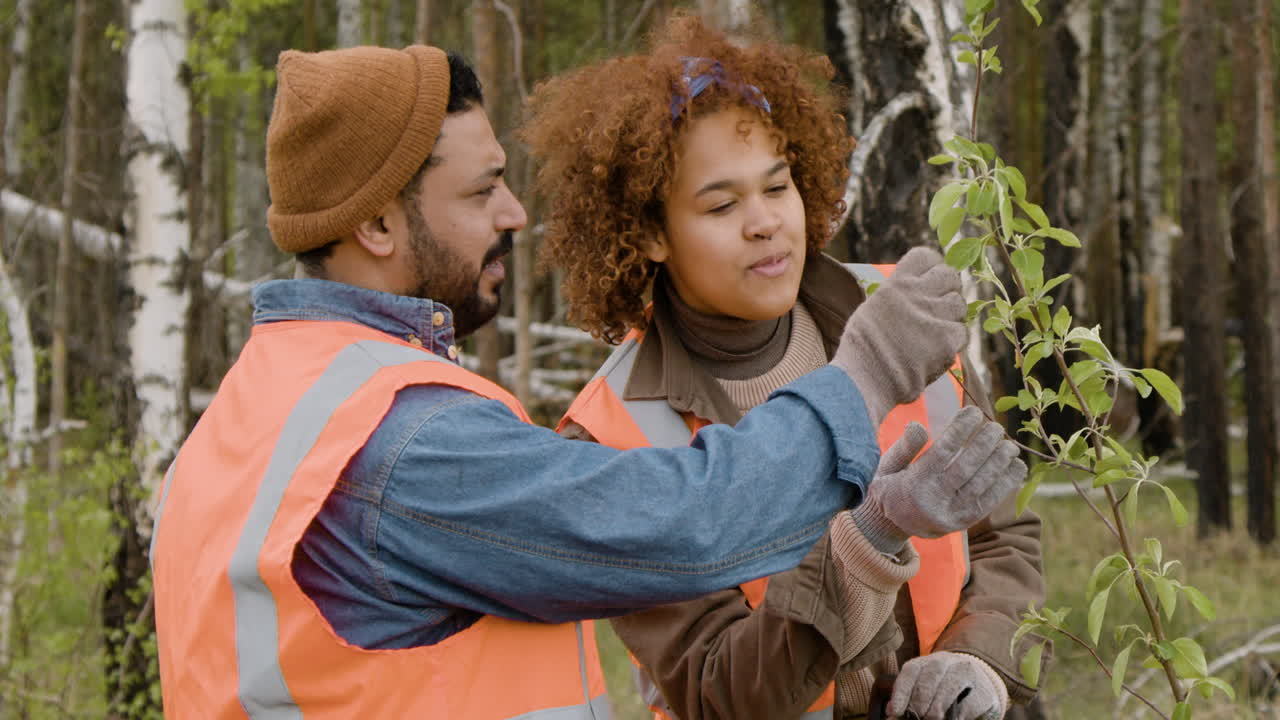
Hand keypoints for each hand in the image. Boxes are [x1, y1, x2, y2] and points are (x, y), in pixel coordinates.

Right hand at [830, 247, 966, 423]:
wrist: (865, 379)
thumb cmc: (862, 348)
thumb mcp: (872, 308)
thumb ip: (895, 295)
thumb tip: (911, 289)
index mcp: (897, 284)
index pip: (926, 256)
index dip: (932, 266)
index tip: (931, 277)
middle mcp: (917, 294)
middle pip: (950, 275)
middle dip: (947, 288)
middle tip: (938, 304)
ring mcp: (934, 317)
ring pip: (959, 304)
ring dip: (951, 315)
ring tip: (935, 330)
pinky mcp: (947, 340)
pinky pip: (961, 332)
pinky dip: (952, 341)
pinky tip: (936, 349)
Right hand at [852, 406, 1025, 551]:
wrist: (892, 527)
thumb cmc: (891, 488)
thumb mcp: (887, 467)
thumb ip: (904, 447)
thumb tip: (918, 425)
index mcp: (913, 484)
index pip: (941, 452)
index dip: (960, 430)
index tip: (973, 412)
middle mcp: (933, 501)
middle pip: (965, 467)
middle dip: (984, 444)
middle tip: (996, 426)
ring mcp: (951, 514)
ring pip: (981, 484)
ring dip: (999, 462)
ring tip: (1009, 445)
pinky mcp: (964, 522)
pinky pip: (990, 502)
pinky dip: (1006, 483)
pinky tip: (1016, 466)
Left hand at [889, 651, 1007, 719]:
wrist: (980, 685)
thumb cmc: (944, 689)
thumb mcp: (925, 689)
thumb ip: (909, 698)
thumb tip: (891, 712)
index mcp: (926, 661)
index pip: (910, 672)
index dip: (901, 693)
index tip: (895, 712)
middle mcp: (946, 662)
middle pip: (928, 681)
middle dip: (919, 705)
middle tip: (918, 718)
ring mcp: (966, 673)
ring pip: (947, 691)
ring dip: (936, 710)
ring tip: (933, 719)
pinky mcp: (983, 690)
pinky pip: (968, 704)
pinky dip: (958, 716)